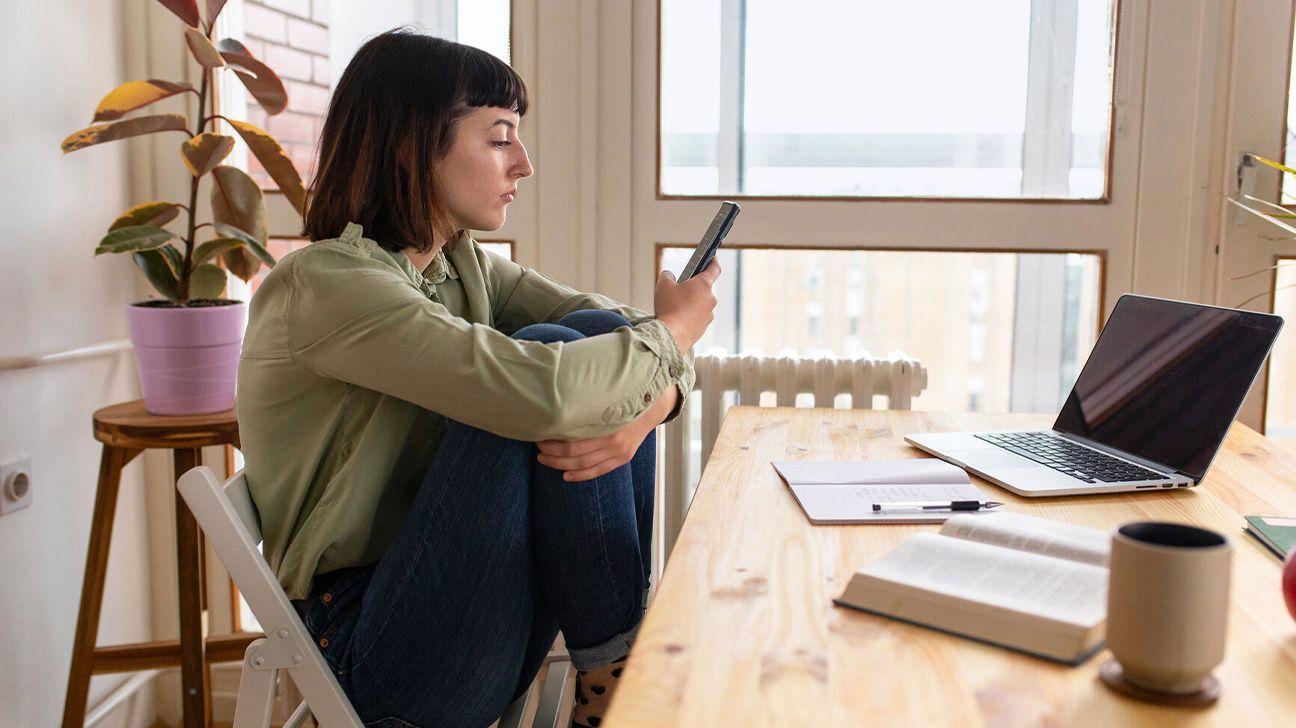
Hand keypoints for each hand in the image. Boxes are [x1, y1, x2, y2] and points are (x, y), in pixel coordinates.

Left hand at [537, 386, 678, 480]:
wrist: (652, 405)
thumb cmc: (622, 396)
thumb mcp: (604, 395)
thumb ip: (584, 401)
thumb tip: (555, 398)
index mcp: (604, 422)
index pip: (571, 438)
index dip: (551, 439)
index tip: (538, 433)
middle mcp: (612, 439)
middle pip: (574, 452)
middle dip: (551, 452)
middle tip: (537, 447)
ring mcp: (618, 451)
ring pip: (583, 464)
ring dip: (560, 464)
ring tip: (544, 460)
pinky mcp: (623, 458)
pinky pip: (598, 471)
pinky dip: (580, 475)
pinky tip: (565, 475)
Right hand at [654, 261, 720, 350]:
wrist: (671, 335)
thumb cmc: (669, 308)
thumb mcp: (663, 285)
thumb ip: (667, 276)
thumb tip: (669, 276)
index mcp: (704, 284)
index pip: (714, 269)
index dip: (713, 262)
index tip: (712, 258)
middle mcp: (710, 299)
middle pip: (703, 289)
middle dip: (692, 288)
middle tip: (679, 290)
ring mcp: (708, 315)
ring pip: (700, 305)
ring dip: (690, 304)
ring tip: (674, 307)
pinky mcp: (703, 328)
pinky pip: (697, 318)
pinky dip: (689, 317)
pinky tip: (676, 319)